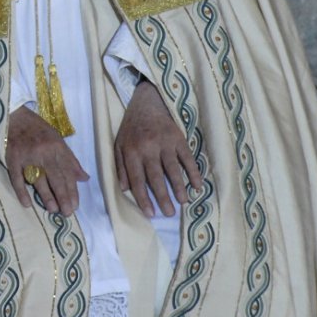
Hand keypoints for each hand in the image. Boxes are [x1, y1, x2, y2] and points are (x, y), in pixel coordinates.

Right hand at [6, 105, 88, 216]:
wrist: (13, 115)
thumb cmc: (37, 129)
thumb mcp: (57, 139)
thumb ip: (70, 159)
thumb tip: (84, 178)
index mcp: (56, 146)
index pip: (67, 171)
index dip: (72, 189)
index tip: (75, 205)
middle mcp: (43, 151)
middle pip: (55, 177)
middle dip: (63, 196)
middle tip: (67, 212)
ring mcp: (27, 156)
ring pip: (38, 179)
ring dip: (46, 196)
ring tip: (53, 210)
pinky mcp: (12, 159)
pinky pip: (17, 178)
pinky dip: (22, 191)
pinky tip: (27, 204)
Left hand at [114, 80, 202, 217]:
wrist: (147, 103)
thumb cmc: (131, 128)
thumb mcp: (119, 145)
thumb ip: (120, 167)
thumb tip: (123, 189)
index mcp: (132, 152)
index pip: (137, 179)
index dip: (143, 198)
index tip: (150, 213)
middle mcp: (148, 148)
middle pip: (156, 177)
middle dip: (163, 197)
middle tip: (170, 213)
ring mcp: (164, 143)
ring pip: (172, 169)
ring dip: (178, 187)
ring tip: (183, 202)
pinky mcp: (177, 138)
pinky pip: (187, 157)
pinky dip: (193, 172)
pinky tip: (197, 185)